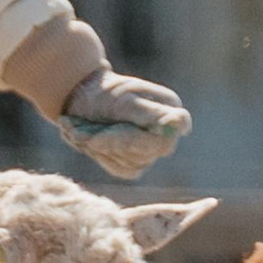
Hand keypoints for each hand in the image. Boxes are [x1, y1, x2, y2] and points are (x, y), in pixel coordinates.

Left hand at [59, 70, 190, 179]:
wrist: (80, 98)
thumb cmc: (105, 93)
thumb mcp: (127, 100)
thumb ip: (154, 113)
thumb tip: (182, 123)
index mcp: (170, 113)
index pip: (167, 138)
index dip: (139, 137)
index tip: (117, 126)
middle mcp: (165, 134)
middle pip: (148, 153)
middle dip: (117, 140)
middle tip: (97, 126)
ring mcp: (150, 152)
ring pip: (133, 163)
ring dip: (107, 146)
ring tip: (92, 129)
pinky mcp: (133, 165)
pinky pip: (122, 170)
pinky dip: (103, 156)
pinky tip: (95, 140)